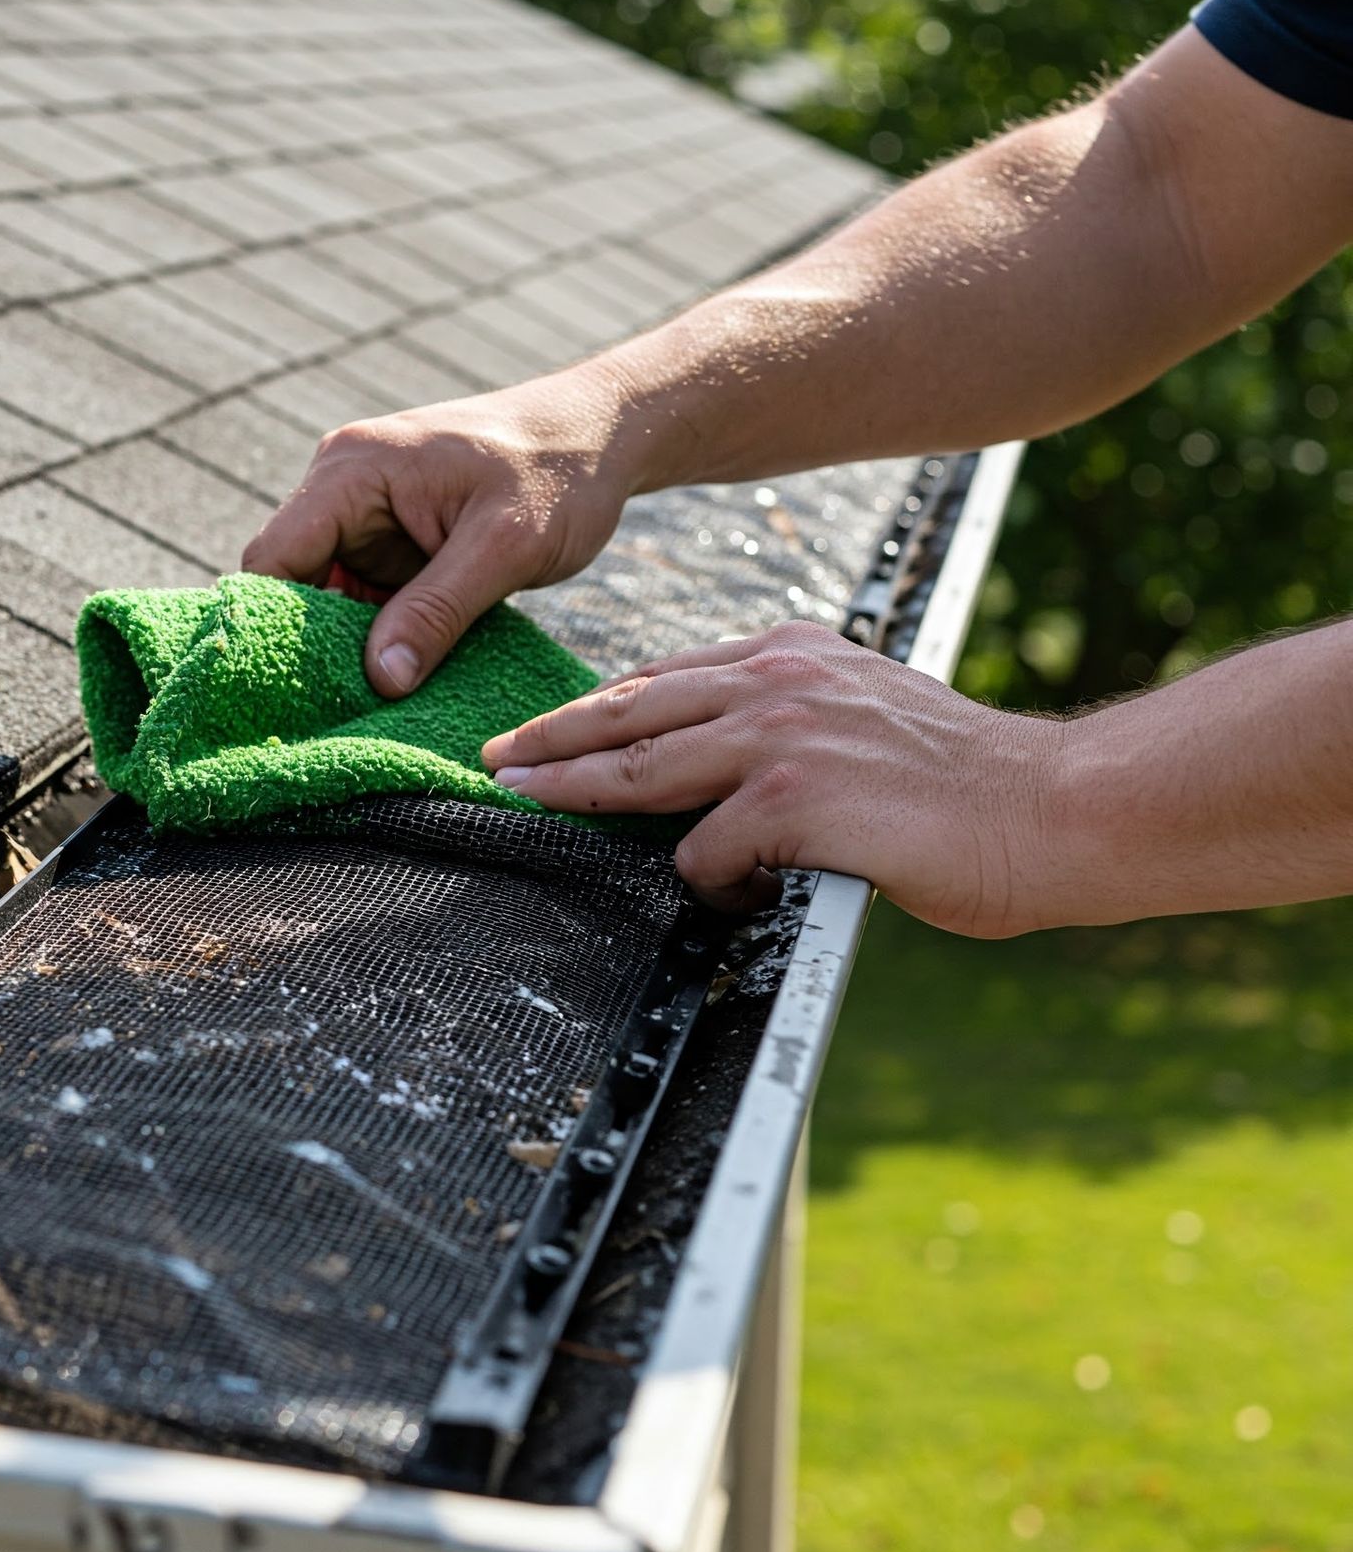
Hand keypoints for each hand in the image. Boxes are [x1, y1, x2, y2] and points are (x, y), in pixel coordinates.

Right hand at [242, 367, 635, 696]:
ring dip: (349, 649)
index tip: (291, 693)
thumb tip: (379, 681)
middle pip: (293, 585)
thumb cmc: (559, 473)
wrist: (603, 435)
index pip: (274, 559)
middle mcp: (344, 489)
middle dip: (312, 647)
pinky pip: (366, 602)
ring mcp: (368, 518)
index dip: (273, 626)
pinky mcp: (394, 544)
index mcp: (352, 472)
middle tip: (333, 716)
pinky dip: (379, 641)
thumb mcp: (503, 547)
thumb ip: (436, 611)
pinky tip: (397, 682)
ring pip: (328, 600)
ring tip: (367, 708)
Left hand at [480, 621, 1065, 937]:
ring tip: (528, 804)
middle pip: (629, 710)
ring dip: (575, 790)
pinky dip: (714, 884)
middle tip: (497, 760)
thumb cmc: (962, 782)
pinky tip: (750, 896)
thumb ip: (785, 721)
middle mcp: (778, 681)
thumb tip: (708, 762)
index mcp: (792, 655)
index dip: (593, 708)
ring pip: (642, 767)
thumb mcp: (861, 713)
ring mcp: (781, 736)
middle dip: (551, 738)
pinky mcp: (794, 800)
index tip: (543, 730)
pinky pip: (708, 853)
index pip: (662, 678)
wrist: (1054, 807)